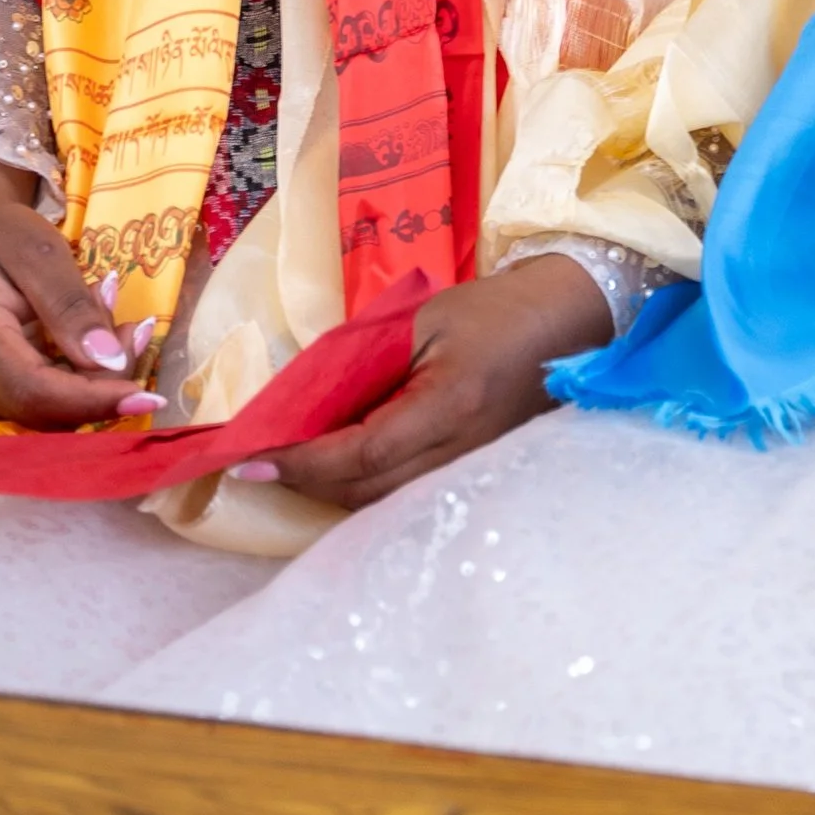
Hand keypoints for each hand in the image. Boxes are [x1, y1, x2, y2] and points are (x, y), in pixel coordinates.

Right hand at [0, 154, 147, 426]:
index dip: (93, 401)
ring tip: (123, 321)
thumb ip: (70, 305)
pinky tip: (100, 334)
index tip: (150, 396)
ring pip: (51, 407)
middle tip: (139, 329)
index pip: (34, 391)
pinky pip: (46, 396)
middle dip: (105, 382)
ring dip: (99, 376)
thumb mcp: (38, 250)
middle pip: (47, 407)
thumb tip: (110, 360)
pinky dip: (83, 373)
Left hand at [265, 253, 612, 510]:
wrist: (565, 322)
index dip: (301, 463)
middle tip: (259, 463)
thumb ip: (360, 359)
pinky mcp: (473, 475)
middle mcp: (464, 450)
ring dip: (331, 488)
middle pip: (366, 490)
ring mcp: (473, 470)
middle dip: (306, 480)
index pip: (362, 452)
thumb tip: (296, 401)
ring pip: (383, 503)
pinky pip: (405, 496)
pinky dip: (363, 487)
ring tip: (293, 464)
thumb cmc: (491, 311)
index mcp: (452, 403)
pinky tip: (340, 467)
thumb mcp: (419, 319)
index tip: (250, 462)